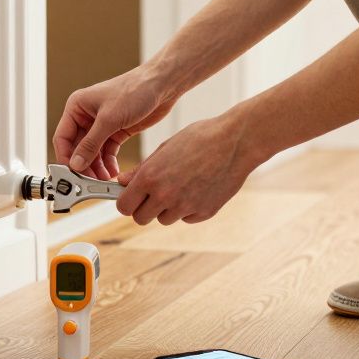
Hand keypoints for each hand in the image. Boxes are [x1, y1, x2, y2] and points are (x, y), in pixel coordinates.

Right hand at [53, 65, 176, 179]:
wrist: (162, 85)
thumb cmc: (134, 90)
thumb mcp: (109, 119)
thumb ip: (91, 143)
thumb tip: (76, 163)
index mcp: (77, 106)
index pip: (62, 137)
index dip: (66, 157)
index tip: (72, 175)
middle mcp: (86, 115)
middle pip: (78, 147)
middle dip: (83, 165)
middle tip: (89, 181)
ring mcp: (102, 124)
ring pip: (93, 152)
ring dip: (96, 167)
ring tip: (104, 179)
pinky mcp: (116, 130)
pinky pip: (107, 152)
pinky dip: (108, 163)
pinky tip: (113, 172)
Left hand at [115, 114, 264, 225]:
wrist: (235, 142)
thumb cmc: (200, 138)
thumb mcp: (165, 148)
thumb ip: (141, 170)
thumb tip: (122, 182)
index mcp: (150, 177)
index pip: (124, 206)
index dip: (126, 202)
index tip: (131, 196)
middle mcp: (165, 196)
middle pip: (140, 219)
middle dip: (144, 208)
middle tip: (153, 194)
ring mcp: (185, 207)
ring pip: (164, 219)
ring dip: (167, 208)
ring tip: (181, 184)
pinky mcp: (203, 213)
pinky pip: (186, 218)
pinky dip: (188, 209)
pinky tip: (197, 188)